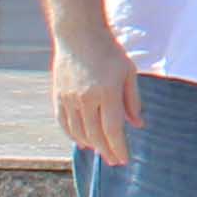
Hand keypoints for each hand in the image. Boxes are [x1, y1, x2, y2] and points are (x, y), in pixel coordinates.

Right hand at [51, 43, 142, 167]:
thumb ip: (132, 100)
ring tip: (102, 152)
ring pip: (79, 132)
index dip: (119, 147)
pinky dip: (74, 136)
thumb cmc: (109, 52)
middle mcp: (86, 98)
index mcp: (107, 92)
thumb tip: (138, 125)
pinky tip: (83, 141)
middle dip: (107, 151)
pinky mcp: (58, 97)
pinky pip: (65, 124)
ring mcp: (69, 98)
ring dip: (91, 145)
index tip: (124, 159)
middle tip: (115, 161)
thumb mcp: (128, 72)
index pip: (113, 129)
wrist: (79, 35)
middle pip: (96, 135)